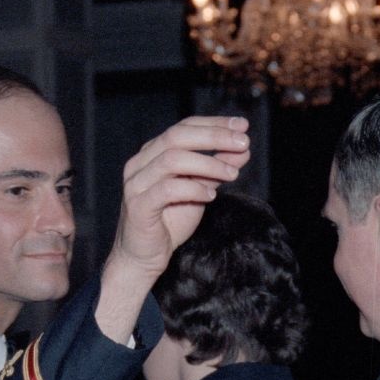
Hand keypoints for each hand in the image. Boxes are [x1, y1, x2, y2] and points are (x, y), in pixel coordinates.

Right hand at [115, 115, 249, 274]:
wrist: (144, 256)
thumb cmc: (169, 222)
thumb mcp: (199, 191)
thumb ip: (217, 169)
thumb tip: (243, 149)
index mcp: (153, 153)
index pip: (183, 126)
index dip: (214, 123)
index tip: (242, 125)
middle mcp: (141, 163)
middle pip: (177, 136)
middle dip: (214, 137)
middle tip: (243, 143)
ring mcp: (136, 183)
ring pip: (172, 160)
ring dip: (208, 164)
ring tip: (233, 174)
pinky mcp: (138, 206)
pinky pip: (167, 190)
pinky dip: (193, 189)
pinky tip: (211, 196)